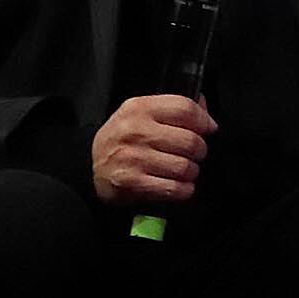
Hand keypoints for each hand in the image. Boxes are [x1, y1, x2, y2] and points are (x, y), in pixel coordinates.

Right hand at [92, 94, 213, 206]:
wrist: (90, 166)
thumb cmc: (123, 139)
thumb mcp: (140, 113)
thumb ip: (172, 107)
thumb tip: (205, 109)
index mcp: (139, 108)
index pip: (185, 108)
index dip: (204, 120)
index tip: (208, 129)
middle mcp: (135, 131)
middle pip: (190, 141)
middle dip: (199, 151)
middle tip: (194, 154)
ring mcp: (133, 158)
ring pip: (186, 167)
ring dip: (191, 172)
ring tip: (183, 170)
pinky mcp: (133, 183)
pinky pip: (175, 188)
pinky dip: (183, 190)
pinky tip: (177, 185)